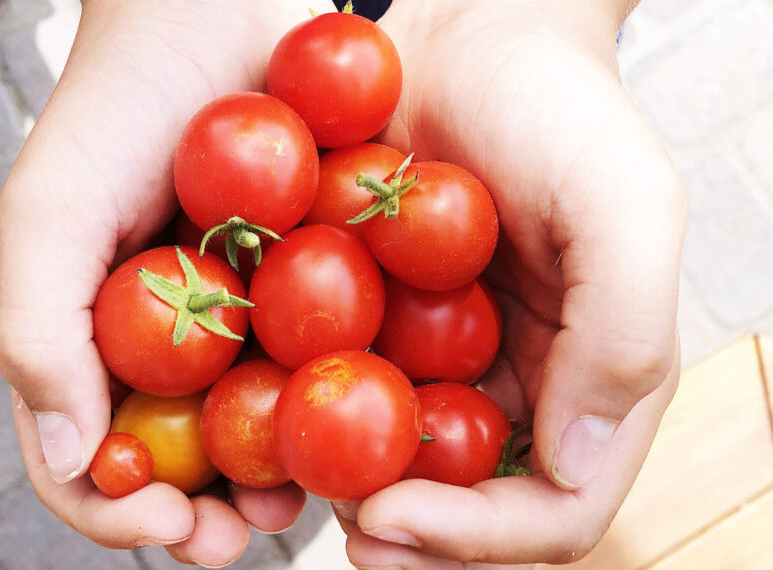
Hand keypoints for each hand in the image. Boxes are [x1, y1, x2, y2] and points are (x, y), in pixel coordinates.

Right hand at [0, 0, 333, 564]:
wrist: (210, 16)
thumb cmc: (118, 107)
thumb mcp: (50, 212)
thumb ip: (40, 333)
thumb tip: (73, 457)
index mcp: (103, 346)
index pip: (93, 459)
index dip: (120, 509)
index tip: (168, 523)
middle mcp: (177, 347)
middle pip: (187, 462)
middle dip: (216, 512)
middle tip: (252, 531)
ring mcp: (250, 323)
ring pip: (264, 426)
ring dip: (284, 473)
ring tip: (307, 493)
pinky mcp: (319, 288)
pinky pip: (331, 358)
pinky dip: (344, 398)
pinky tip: (369, 415)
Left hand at [334, 0, 686, 566]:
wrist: (476, 34)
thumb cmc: (561, 106)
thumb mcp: (625, 204)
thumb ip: (624, 334)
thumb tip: (576, 464)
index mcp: (586, 379)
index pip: (552, 508)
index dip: (476, 537)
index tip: (387, 517)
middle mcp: (513, 383)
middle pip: (466, 504)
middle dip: (402, 529)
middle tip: (334, 525)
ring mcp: (442, 356)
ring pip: (396, 459)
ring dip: (342, 482)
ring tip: (285, 473)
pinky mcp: (382, 319)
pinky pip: (346, 384)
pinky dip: (306, 406)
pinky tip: (259, 402)